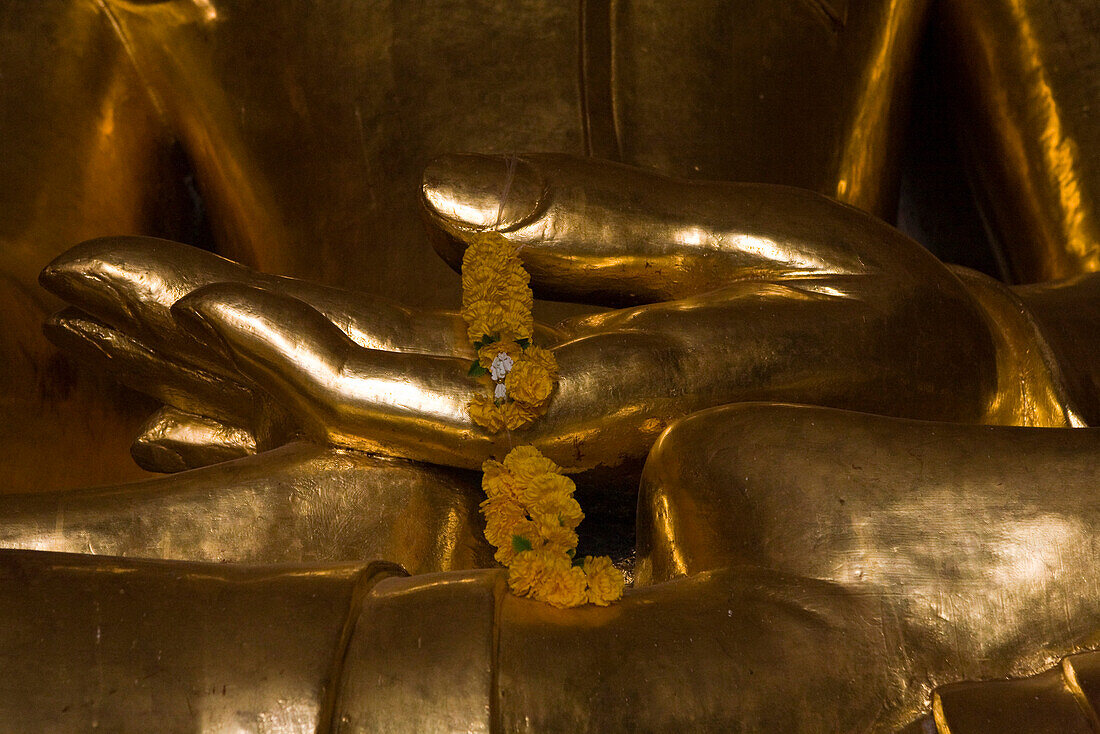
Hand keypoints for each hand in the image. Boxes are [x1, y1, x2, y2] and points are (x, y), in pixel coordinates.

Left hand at [43, 154, 1022, 474]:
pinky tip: (199, 409)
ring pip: (340, 426)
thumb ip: (613, 225)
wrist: (933, 411)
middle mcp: (536, 442)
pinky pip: (393, 428)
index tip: (129, 283)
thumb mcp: (782, 247)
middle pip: (321, 410)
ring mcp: (529, 447)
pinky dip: (283, 410)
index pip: (378, 383)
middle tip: (63, 289)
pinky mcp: (539, 434)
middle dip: (188, 353)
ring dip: (214, 381)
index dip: (247, 342)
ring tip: (102, 335)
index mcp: (584, 398)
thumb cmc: (875, 322)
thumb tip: (441, 197)